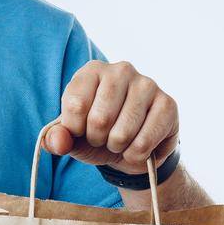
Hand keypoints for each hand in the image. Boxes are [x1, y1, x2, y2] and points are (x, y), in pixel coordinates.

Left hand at [43, 59, 177, 175]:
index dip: (75, 129)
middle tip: (102, 137)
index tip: (81, 130)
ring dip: (117, 147)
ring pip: (123, 133)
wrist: (130, 148)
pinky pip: (144, 142)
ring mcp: (147, 84)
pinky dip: (135, 154)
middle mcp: (120, 70)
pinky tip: (137, 145)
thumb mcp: (71, 137)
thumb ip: (55, 138)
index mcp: (91, 71)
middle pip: (100, 119)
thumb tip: (57, 142)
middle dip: (96, 139)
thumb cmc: (96, 134)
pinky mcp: (168, 104)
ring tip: (119, 140)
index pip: (75, 105)